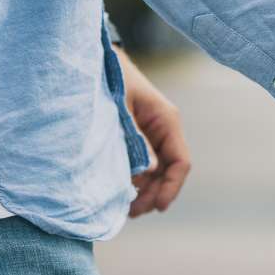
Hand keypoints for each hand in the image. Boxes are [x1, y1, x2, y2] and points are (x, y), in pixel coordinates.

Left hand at [113, 46, 191, 216]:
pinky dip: (133, 180)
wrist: (94, 60)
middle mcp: (163, 130)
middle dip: (153, 195)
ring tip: (124, 208)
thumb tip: (148, 172)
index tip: (157, 207)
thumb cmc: (110, 78)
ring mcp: (150, 135)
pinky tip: (120, 192)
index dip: (171, 188)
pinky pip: (141, 165)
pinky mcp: (135, 138)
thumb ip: (135, 140)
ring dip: (143, 191)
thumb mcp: (121, 109)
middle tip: (132, 213)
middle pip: (168, 172)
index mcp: (167, 121)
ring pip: (154, 172)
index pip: (180, 162)